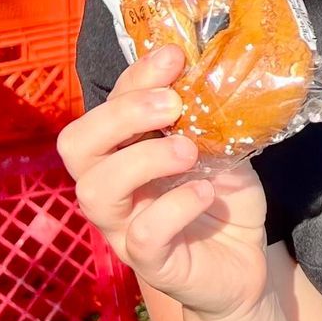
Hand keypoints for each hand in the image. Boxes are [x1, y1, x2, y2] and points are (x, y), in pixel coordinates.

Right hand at [59, 46, 269, 320]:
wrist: (246, 265)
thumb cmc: (223, 201)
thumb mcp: (220, 148)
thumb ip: (210, 118)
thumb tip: (212, 72)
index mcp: (123, 152)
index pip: (105, 107)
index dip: (134, 77)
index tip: (173, 56)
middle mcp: (113, 188)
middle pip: (76, 145)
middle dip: (120, 114)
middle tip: (172, 104)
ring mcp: (124, 228)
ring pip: (96, 191)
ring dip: (142, 159)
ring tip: (188, 150)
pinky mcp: (152, 263)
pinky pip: (143, 235)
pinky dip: (174, 207)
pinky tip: (205, 194)